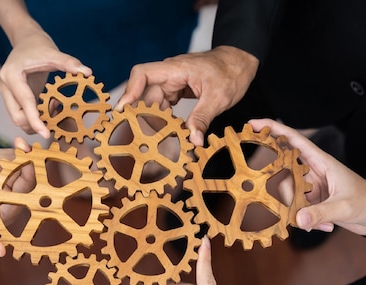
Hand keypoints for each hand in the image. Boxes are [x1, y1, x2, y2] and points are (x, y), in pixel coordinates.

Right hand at [0, 28, 90, 138]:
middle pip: (17, 117)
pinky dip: (36, 118)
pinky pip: (23, 115)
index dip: (35, 121)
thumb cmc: (38, 45)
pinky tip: (50, 107)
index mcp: (11, 76)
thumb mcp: (53, 53)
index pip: (24, 104)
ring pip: (19, 119)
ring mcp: (7, 94)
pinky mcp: (13, 98)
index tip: (46, 134)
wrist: (26, 40)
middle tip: (57, 116)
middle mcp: (5, 86)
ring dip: (36, 122)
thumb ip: (69, 63)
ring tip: (55, 108)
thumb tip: (87, 72)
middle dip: (35, 124)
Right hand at [116, 46, 258, 145]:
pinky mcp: (177, 91)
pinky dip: (163, 120)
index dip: (130, 92)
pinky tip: (164, 134)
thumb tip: (194, 140)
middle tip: (137, 137)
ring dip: (152, 121)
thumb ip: (203, 118)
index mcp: (176, 69)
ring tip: (150, 141)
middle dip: (140, 116)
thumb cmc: (231, 72)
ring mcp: (172, 83)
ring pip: (153, 103)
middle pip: (145, 95)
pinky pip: (163, 106)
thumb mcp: (219, 97)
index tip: (124, 111)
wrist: (241, 62)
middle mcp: (170, 75)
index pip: (142, 74)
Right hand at [248, 119, 365, 235]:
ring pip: (287, 193)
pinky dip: (305, 220)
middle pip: (282, 170)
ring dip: (293, 209)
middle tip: (268, 193)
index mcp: (322, 162)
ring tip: (312, 221)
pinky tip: (322, 226)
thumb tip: (298, 219)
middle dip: (274, 183)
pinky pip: (296, 208)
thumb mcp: (346, 207)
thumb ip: (321, 213)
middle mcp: (313, 172)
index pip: (294, 141)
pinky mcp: (312, 201)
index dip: (274, 130)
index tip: (253, 124)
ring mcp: (310, 187)